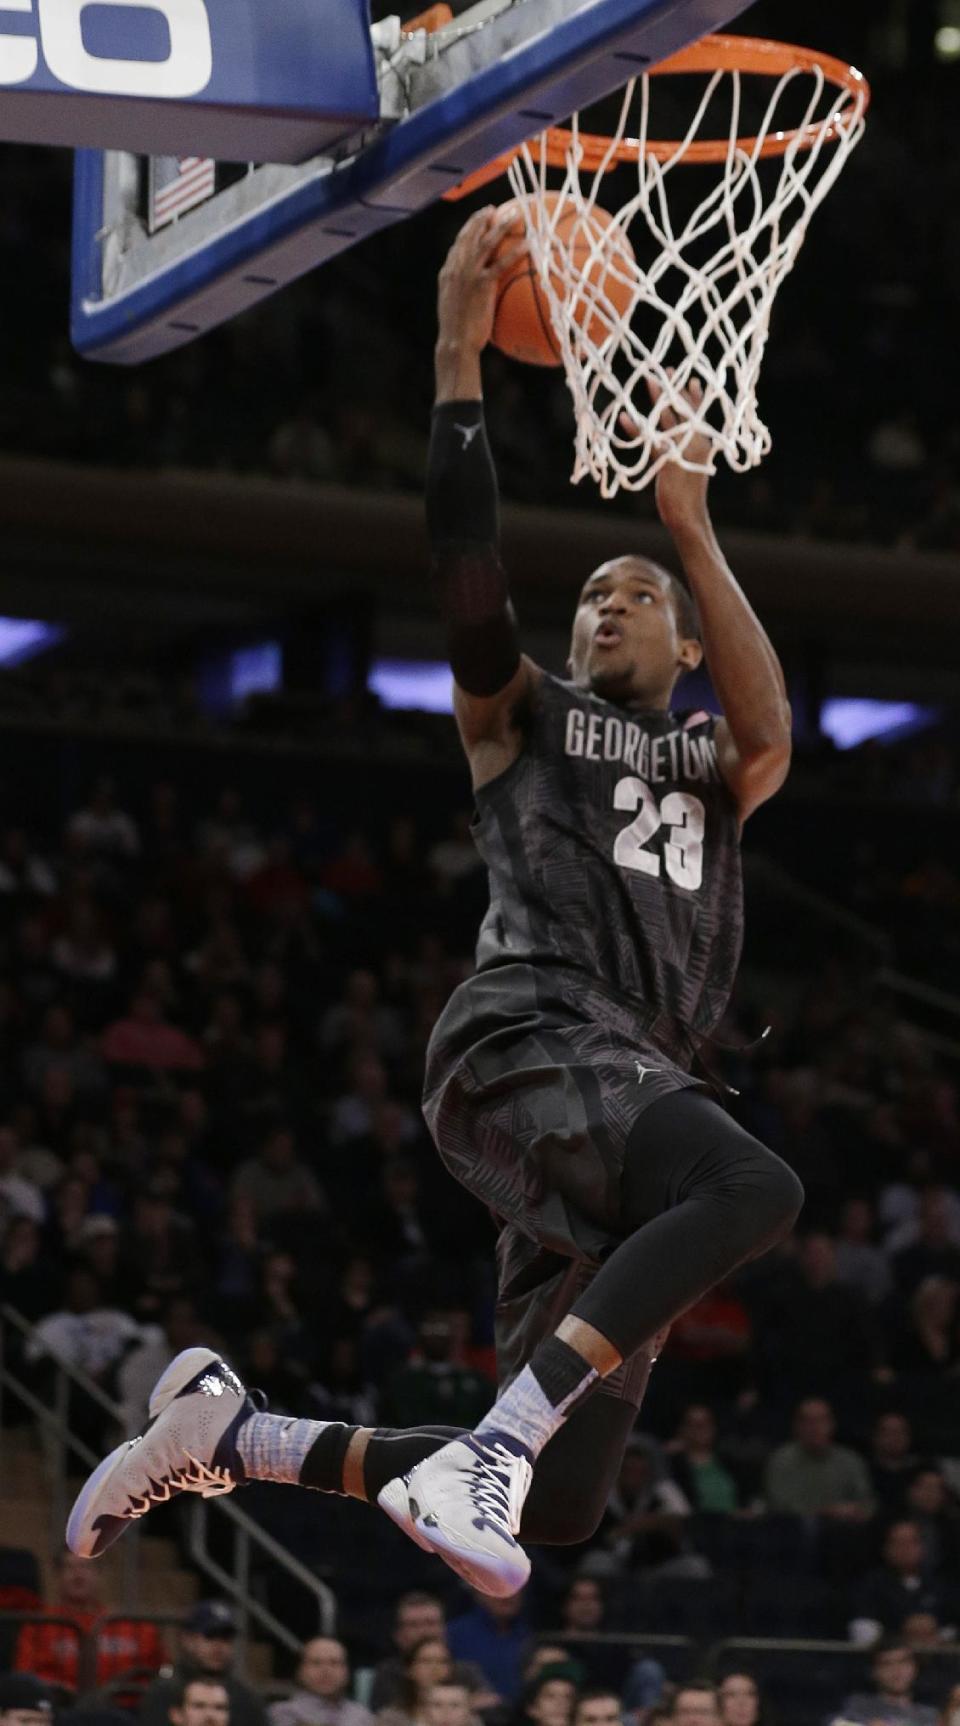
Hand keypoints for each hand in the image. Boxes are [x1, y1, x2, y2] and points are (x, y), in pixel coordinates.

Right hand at [437, 205, 526, 354]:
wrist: (455, 343)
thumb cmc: (458, 334)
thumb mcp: (455, 307)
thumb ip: (464, 293)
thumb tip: (477, 293)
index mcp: (448, 272)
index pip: (458, 243)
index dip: (469, 228)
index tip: (479, 219)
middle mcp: (456, 268)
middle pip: (469, 235)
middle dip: (481, 218)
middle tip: (493, 209)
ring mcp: (468, 275)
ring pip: (486, 242)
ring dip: (501, 226)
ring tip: (515, 216)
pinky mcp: (481, 284)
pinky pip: (501, 263)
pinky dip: (515, 251)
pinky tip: (528, 244)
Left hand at [620, 372, 712, 535]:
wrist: (689, 517)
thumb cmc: (688, 496)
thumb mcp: (692, 469)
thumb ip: (689, 453)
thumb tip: (682, 444)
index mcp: (705, 444)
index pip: (701, 414)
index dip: (696, 396)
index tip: (694, 379)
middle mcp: (697, 443)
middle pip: (685, 409)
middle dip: (675, 387)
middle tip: (666, 368)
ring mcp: (683, 451)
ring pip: (668, 418)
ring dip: (658, 397)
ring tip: (647, 379)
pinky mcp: (668, 462)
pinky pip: (650, 441)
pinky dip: (636, 428)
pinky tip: (624, 417)